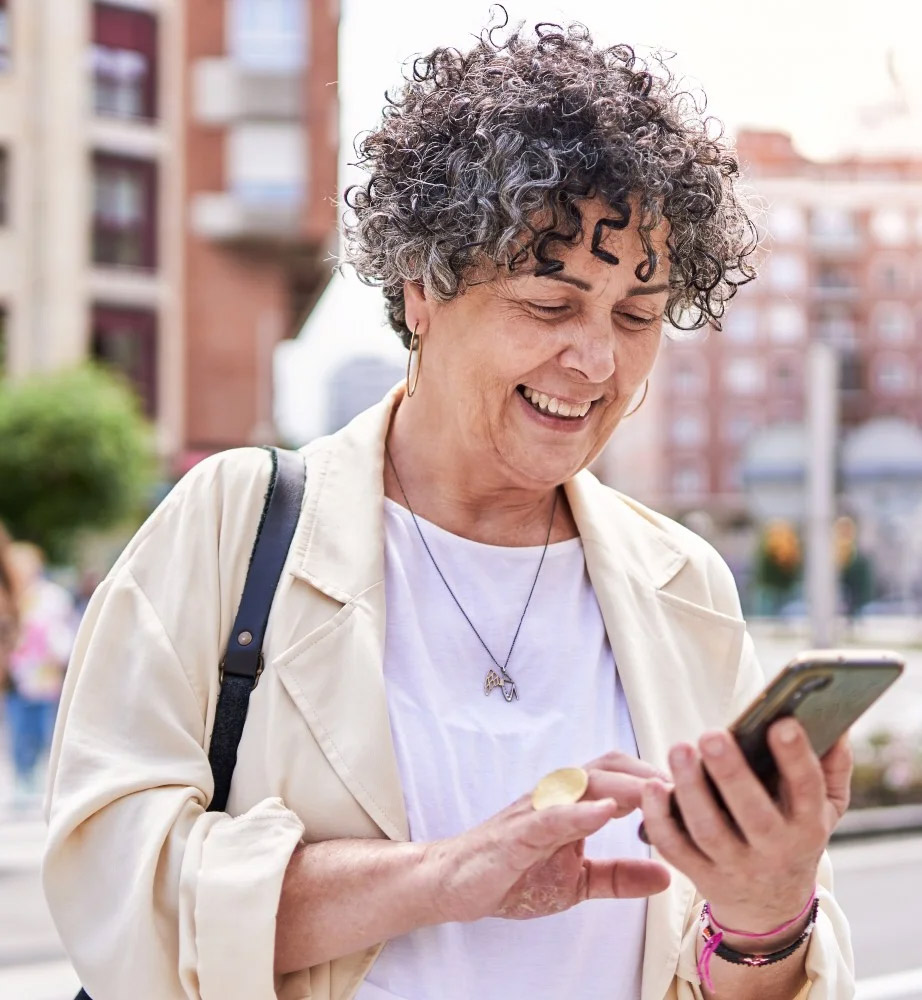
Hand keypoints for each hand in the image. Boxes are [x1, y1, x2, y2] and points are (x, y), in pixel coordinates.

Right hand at [426, 751, 670, 922]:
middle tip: (692, 787)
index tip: (700, 790)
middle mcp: (557, 794)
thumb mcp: (578, 882)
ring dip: (626, 786)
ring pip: (585, 782)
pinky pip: (551, 815)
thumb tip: (667, 876)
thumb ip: (619, 875)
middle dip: (652, 773)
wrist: (454, 882)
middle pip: (610, 765)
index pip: (623, 774)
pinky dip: (580, 811)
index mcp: (573, 802)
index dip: (660, 777)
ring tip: (662, 794)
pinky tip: (607, 813)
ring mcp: (536, 809)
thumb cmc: (512, 873)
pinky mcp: (516, 832)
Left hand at [641, 719, 851, 934]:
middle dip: (731, 773)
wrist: (770, 905)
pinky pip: (675, 848)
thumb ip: (833, 764)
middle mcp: (774, 850)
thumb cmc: (796, 835)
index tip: (781, 722)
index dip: (796, 757)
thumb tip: (837, 722)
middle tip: (712, 735)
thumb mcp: (826, 807)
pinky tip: (652, 786)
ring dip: (690, 789)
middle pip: (753, 814)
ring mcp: (735, 866)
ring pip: (709, 830)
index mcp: (808, 826)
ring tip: (679, 749)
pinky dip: (660, 819)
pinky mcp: (701, 875)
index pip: (808, 790)